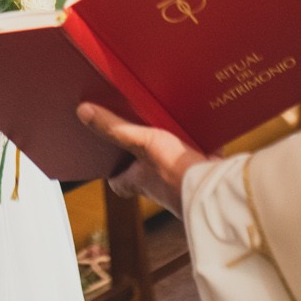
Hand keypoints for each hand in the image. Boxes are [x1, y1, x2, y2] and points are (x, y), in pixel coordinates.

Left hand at [77, 102, 208, 213]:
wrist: (218, 188)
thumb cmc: (175, 171)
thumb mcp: (141, 142)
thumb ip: (114, 128)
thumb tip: (83, 112)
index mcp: (139, 181)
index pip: (118, 181)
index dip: (113, 172)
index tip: (108, 159)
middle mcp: (160, 185)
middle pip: (145, 170)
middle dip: (144, 155)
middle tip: (138, 131)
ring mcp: (184, 181)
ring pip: (173, 163)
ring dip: (172, 147)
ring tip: (169, 121)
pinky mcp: (205, 173)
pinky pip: (199, 157)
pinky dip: (200, 146)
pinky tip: (203, 126)